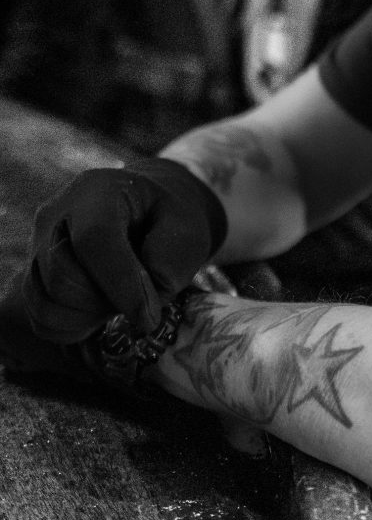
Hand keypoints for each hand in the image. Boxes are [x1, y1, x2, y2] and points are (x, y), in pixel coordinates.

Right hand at [21, 158, 227, 344]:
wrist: (149, 206)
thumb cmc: (171, 216)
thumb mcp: (189, 228)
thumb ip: (169, 263)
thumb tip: (138, 304)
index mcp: (98, 191)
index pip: (94, 240)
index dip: (120, 285)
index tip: (148, 317)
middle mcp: (56, 214)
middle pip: (62, 278)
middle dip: (104, 303)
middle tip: (139, 301)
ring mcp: (38, 243)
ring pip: (45, 303)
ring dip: (87, 318)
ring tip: (118, 302)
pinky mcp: (34, 272)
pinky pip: (39, 317)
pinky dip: (70, 327)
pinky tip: (98, 314)